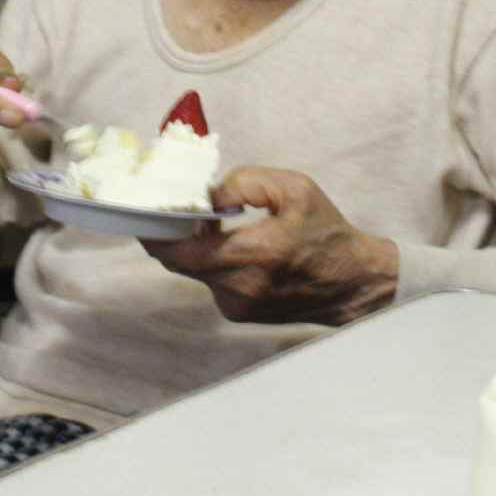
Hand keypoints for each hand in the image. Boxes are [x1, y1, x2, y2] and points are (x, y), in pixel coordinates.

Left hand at [141, 167, 398, 325]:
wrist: (352, 282)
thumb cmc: (325, 231)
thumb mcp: (293, 188)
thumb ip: (244, 182)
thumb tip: (206, 195)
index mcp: (254, 254)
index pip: (179, 251)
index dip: (153, 232)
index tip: (142, 211)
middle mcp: (240, 287)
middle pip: (178, 260)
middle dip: (170, 233)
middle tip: (170, 207)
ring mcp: (237, 306)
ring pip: (194, 270)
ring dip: (194, 246)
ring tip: (210, 223)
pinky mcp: (238, 313)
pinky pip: (210, 281)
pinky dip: (211, 261)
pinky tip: (231, 245)